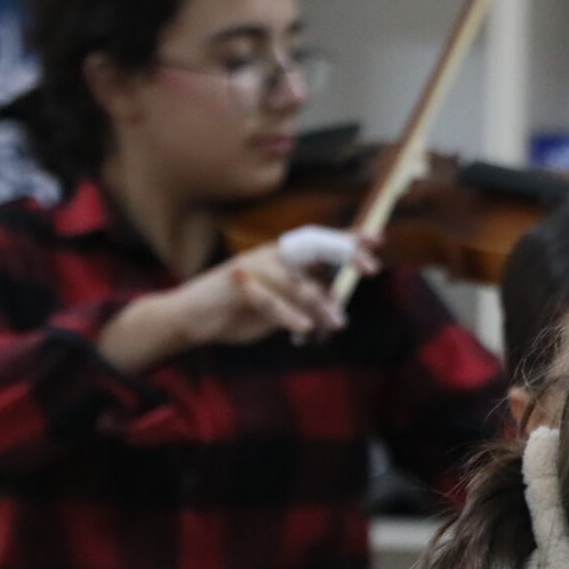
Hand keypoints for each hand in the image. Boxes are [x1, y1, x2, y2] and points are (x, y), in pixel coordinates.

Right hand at [99, 226, 371, 372]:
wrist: (191, 320)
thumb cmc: (238, 312)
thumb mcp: (281, 306)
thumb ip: (305, 298)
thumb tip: (336, 299)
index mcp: (281, 257)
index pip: (319, 241)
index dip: (347, 239)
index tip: (377, 239)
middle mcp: (269, 255)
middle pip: (312, 246)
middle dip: (343, 252)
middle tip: (369, 269)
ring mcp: (252, 268)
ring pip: (296, 280)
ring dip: (320, 303)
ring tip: (337, 323)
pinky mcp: (236, 285)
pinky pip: (269, 299)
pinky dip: (289, 315)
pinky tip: (304, 329)